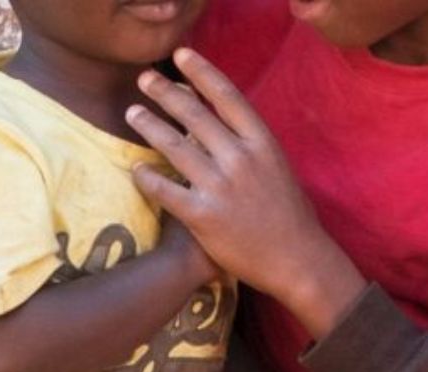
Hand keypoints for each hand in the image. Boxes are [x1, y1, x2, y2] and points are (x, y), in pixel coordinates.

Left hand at [126, 50, 365, 333]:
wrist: (296, 259)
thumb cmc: (287, 211)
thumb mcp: (276, 165)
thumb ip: (248, 139)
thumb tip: (215, 112)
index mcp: (262, 142)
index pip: (227, 96)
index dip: (201, 72)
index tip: (180, 56)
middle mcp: (240, 159)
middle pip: (194, 116)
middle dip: (165, 93)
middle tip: (144, 79)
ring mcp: (221, 187)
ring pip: (175, 148)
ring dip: (149, 126)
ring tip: (132, 113)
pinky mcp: (203, 216)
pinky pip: (166, 191)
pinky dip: (147, 177)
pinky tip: (136, 168)